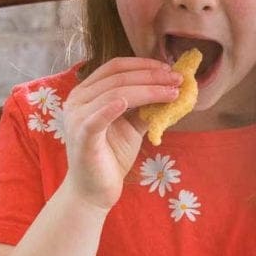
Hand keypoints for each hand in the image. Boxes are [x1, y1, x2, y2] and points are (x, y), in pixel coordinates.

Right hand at [61, 57, 181, 209]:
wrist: (95, 191)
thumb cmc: (111, 157)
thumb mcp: (132, 126)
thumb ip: (145, 107)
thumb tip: (171, 90)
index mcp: (87, 92)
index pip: (115, 67)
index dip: (143, 65)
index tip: (170, 69)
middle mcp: (78, 99)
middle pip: (118, 77)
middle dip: (151, 76)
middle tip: (178, 79)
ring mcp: (77, 117)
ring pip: (115, 93)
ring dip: (147, 90)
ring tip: (172, 93)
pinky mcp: (81, 136)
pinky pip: (97, 118)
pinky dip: (113, 108)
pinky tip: (129, 102)